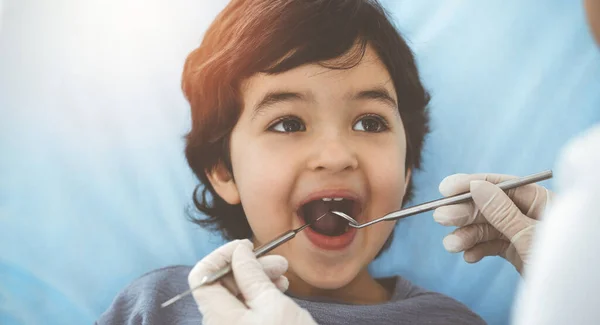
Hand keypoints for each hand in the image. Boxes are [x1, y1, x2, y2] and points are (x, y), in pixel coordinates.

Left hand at [188, 239, 316, 324]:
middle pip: (219, 286)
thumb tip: (239, 252)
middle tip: (278, 262)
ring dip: (257, 280)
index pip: (201, 277)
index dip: (221, 256)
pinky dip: (259, 297)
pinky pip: (243, 312)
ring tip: (284, 276)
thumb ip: (252, 274)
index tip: (245, 247)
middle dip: (247, 267)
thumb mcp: (274, 303)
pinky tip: (279, 291)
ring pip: (234, 298)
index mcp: (217, 318)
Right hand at [433, 173, 552, 273]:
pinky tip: (468, 257)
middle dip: (464, 214)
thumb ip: (502, 211)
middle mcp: (529, 213)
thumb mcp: (529, 236)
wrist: (573, 303)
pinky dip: (477, 249)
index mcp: (541, 201)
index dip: (471, 184)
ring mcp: (521, 232)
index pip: (501, 185)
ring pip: (486, 227)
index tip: (446, 188)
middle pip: (488, 205)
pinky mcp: (515, 250)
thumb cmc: (562, 267)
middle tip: (441, 218)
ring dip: (466, 235)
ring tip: (452, 246)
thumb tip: (476, 186)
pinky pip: (490, 244)